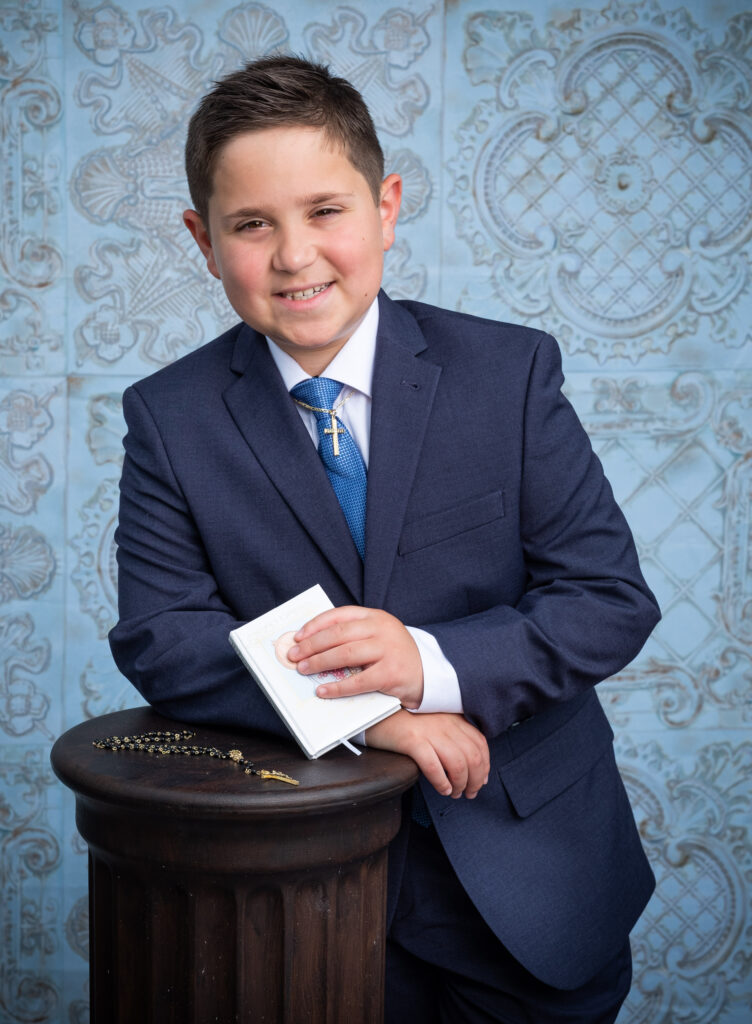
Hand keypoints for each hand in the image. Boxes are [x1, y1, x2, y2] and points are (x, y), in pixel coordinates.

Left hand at [287, 606, 423, 706]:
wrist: (428, 674)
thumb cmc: (394, 655)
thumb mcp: (377, 636)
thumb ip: (352, 635)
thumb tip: (311, 645)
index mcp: (375, 616)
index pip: (339, 615)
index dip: (314, 625)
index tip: (297, 636)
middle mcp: (382, 629)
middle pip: (338, 634)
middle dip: (311, 645)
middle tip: (293, 656)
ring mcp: (388, 650)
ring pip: (345, 654)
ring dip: (319, 662)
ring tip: (303, 670)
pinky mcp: (391, 673)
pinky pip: (358, 681)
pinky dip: (337, 687)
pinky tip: (323, 691)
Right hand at [365, 710, 489, 798]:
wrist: (375, 709)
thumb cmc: (403, 719)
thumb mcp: (432, 720)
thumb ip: (449, 733)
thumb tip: (467, 760)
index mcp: (452, 717)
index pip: (480, 743)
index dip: (485, 765)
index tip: (481, 780)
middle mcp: (445, 723)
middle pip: (473, 756)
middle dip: (475, 780)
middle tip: (469, 793)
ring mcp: (430, 731)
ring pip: (458, 764)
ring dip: (460, 784)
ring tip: (454, 793)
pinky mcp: (413, 741)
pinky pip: (434, 767)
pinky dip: (442, 782)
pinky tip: (442, 789)